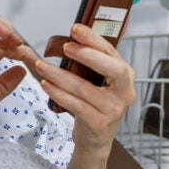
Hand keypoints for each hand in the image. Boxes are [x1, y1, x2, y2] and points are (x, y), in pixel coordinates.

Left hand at [36, 23, 135, 155]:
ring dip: (60, 75)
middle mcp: (124, 92)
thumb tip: (73, 37)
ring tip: (42, 66)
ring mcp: (113, 110)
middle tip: (66, 46)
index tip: (76, 29)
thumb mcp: (100, 82)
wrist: (96, 139)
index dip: (94, 40)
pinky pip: (76, 105)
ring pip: (85, 88)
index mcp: (126, 77)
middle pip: (112, 69)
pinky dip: (58, 94)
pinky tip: (46, 84)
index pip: (112, 53)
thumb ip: (93, 63)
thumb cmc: (96, 105)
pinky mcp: (99, 123)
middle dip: (88, 55)